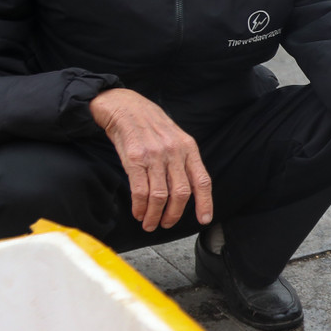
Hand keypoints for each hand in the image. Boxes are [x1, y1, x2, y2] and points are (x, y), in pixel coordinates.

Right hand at [89, 88, 212, 231]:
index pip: (202, 180)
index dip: (205, 202)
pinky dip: (140, 206)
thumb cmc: (151, 125)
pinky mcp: (135, 159)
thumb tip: (188, 190)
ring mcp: (155, 155)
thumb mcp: (176, 137)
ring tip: (150, 223)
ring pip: (160, 195)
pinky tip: (139, 212)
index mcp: (189, 148)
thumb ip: (183, 160)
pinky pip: (140, 190)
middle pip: (181, 193)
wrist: (125, 106)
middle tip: (166, 224)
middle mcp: (174, 152)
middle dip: (174, 214)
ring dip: (155, 215)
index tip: (204, 219)